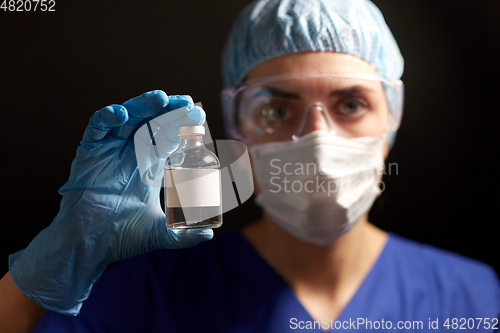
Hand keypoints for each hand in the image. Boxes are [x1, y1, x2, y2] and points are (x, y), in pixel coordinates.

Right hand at [9, 90, 212, 315]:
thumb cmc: (121, 237)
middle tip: (189, 103)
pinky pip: (97, 127)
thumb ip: (184, 235)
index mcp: (150, 165)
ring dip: (143, 105)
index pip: (170, 137)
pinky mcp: (90, 152)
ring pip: (129, 118)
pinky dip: (107, 117)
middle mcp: (132, 153)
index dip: (183, 126)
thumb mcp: (160, 234)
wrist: (89, 246)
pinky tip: (121, 115)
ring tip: (161, 98)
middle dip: (170, 111)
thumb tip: (209, 234)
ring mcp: (111, 150)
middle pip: (153, 122)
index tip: (199, 117)